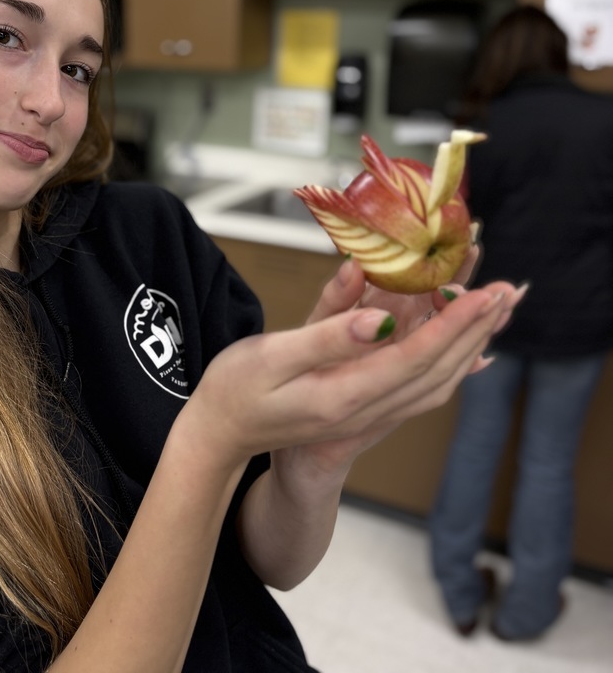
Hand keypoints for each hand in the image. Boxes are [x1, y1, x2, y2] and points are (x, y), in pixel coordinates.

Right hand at [188, 279, 518, 478]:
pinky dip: (451, 367)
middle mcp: (365, 408)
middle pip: (438, 369)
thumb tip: (377, 319)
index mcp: (345, 393)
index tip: (486, 291)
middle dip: (477, 328)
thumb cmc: (235, 391)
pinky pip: (422, 390)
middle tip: (510, 290)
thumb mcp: (271, 357)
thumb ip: (326, 336)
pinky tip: (468, 353)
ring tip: (497, 312)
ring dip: (471, 344)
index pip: (416, 355)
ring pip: (436, 380)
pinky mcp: (362, 409)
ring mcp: (366, 413)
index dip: (454, 322)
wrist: (219, 439)